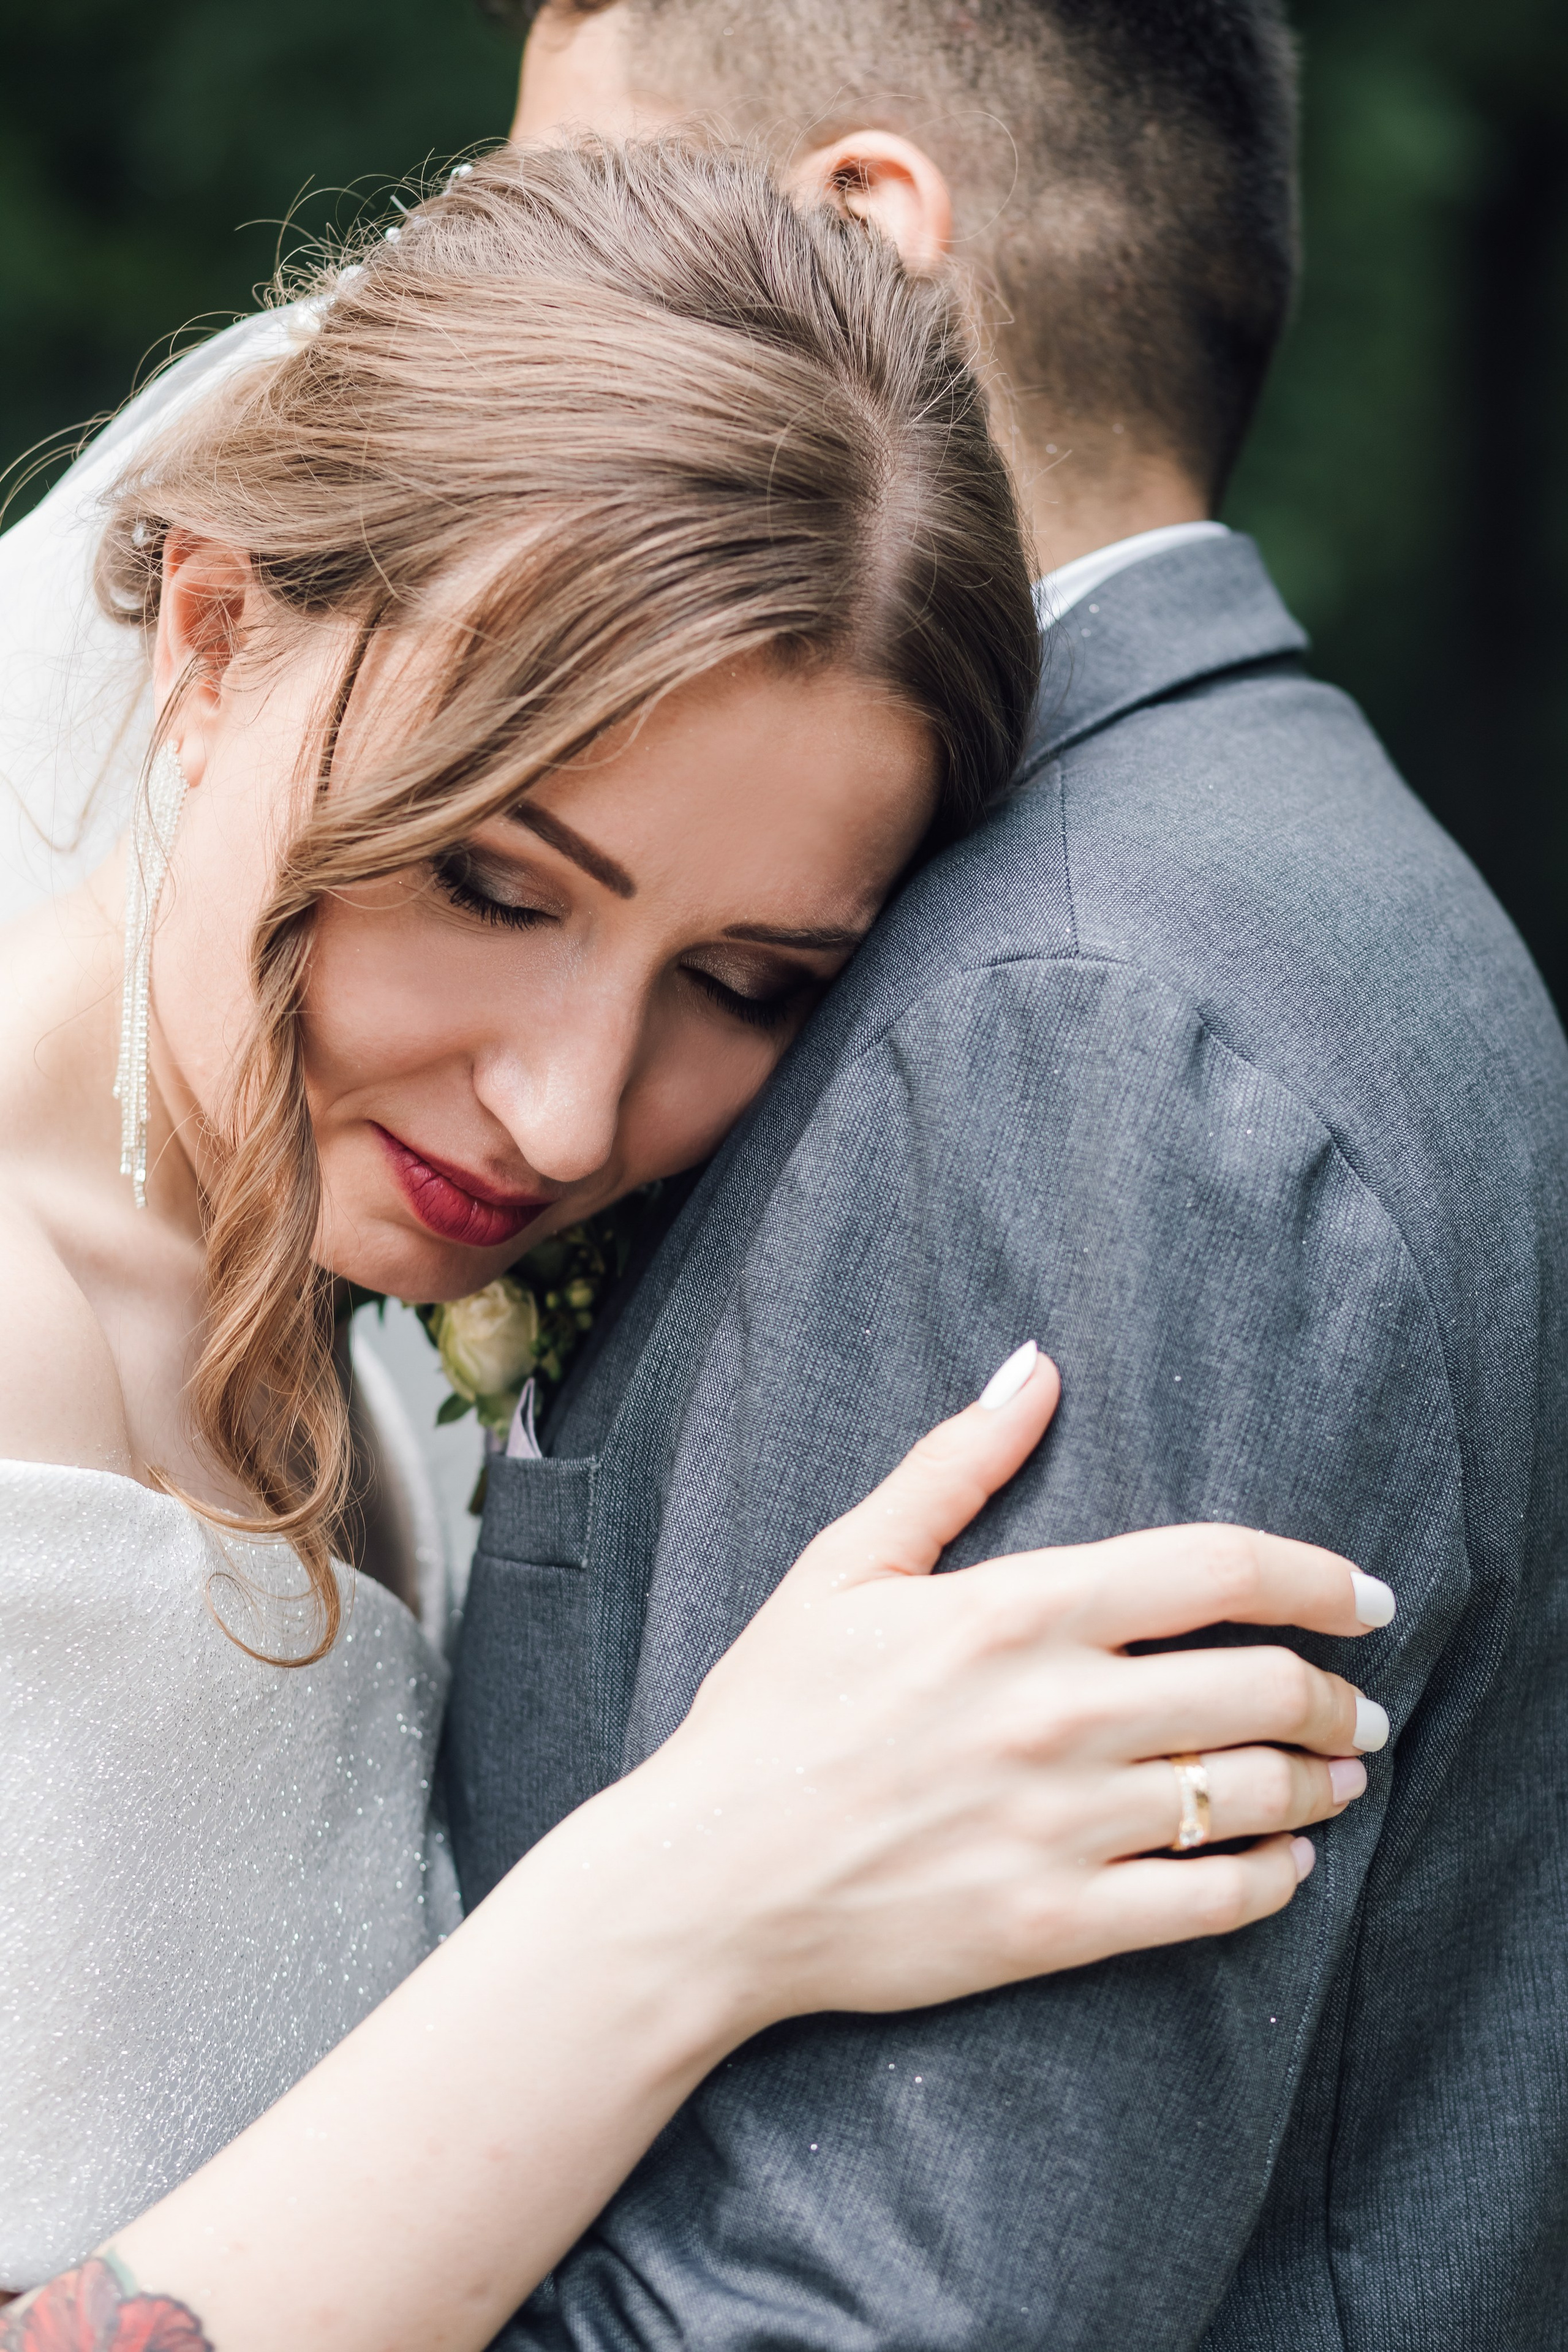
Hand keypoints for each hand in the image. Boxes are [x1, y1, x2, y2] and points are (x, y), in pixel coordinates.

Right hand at [601, 1341, 1389, 2029]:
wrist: (705, 1884)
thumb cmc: (768, 1713)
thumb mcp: (846, 1564)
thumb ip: (955, 1463)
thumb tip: (1035, 1366)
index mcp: (1013, 1610)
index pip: (1214, 1569)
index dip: (1315, 1576)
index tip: (1366, 1594)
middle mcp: (1056, 1713)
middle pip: (1260, 1686)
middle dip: (1336, 1694)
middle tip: (1359, 1704)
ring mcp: (1061, 1825)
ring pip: (1250, 1795)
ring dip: (1321, 1784)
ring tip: (1340, 1777)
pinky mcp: (1054, 1924)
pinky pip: (1208, 1905)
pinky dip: (1272, 1882)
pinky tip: (1286, 1864)